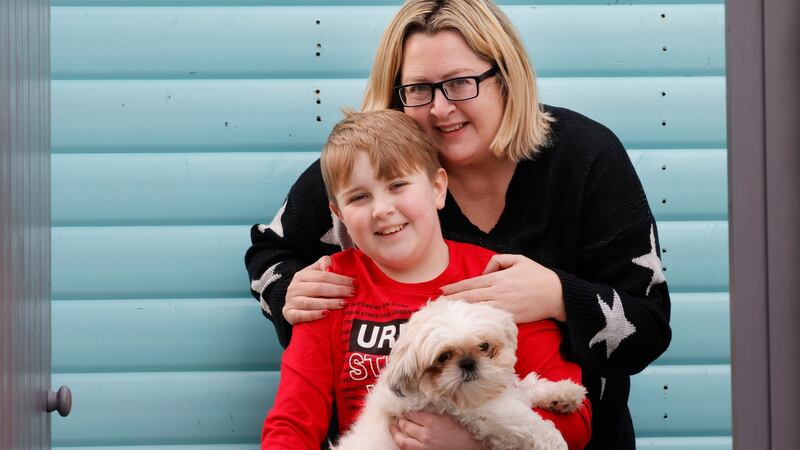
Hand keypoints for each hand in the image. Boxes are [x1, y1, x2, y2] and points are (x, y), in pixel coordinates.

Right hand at [282, 256, 353, 324]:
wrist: (293, 304)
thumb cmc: (310, 288)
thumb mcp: (315, 273)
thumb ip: (324, 264)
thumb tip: (331, 267)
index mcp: (301, 275)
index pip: (323, 276)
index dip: (339, 279)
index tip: (353, 283)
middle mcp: (294, 288)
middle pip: (318, 288)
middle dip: (337, 291)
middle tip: (351, 293)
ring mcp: (291, 302)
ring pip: (310, 302)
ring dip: (328, 303)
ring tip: (343, 304)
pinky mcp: (289, 314)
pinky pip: (302, 315)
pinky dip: (314, 315)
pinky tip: (326, 314)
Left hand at [390, 411, 486, 449]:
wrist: (471, 447)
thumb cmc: (462, 431)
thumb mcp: (448, 416)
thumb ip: (433, 412)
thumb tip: (419, 407)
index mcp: (432, 421)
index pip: (411, 413)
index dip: (405, 410)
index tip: (403, 408)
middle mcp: (426, 434)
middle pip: (404, 424)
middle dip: (400, 420)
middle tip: (398, 416)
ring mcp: (424, 447)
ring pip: (402, 439)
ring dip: (396, 432)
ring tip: (394, 427)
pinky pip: (407, 449)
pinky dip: (402, 443)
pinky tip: (400, 438)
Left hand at [440, 254, 565, 322]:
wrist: (556, 294)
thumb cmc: (538, 275)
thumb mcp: (518, 259)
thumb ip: (499, 260)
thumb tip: (485, 269)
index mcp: (498, 278)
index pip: (471, 283)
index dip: (455, 287)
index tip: (442, 290)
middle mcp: (498, 292)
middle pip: (470, 297)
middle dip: (453, 300)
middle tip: (438, 305)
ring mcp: (504, 306)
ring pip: (478, 309)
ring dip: (462, 312)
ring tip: (448, 314)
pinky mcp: (510, 317)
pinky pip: (491, 318)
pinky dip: (478, 320)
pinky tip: (469, 323)